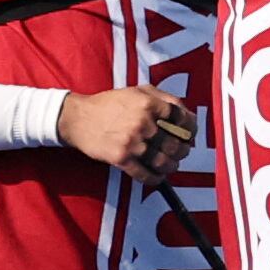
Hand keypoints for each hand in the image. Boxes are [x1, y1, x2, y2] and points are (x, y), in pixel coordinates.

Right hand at [57, 86, 196, 185]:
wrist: (78, 118)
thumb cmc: (110, 103)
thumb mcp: (137, 91)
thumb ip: (163, 97)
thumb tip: (185, 114)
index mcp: (148, 103)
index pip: (181, 118)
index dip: (191, 128)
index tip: (190, 134)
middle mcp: (142, 122)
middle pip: (175, 143)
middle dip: (183, 150)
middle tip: (182, 151)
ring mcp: (132, 142)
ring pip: (163, 161)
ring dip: (172, 166)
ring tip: (172, 165)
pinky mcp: (121, 158)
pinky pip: (145, 174)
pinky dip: (155, 179)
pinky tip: (158, 177)